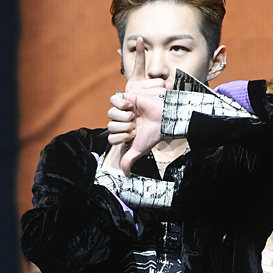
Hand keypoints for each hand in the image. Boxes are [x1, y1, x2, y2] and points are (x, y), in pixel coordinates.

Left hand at [106, 38, 168, 174]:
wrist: (163, 120)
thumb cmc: (152, 135)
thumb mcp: (139, 150)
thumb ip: (129, 161)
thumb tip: (126, 174)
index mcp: (124, 133)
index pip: (111, 137)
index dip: (120, 137)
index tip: (132, 136)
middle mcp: (123, 122)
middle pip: (110, 125)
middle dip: (123, 128)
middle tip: (135, 126)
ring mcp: (124, 110)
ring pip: (110, 113)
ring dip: (122, 116)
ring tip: (134, 116)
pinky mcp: (127, 98)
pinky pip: (114, 99)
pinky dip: (121, 104)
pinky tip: (131, 106)